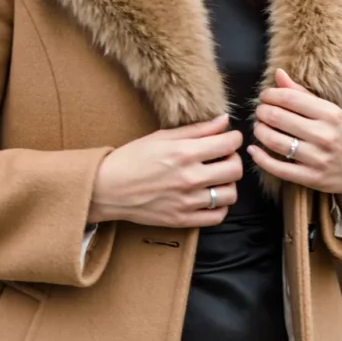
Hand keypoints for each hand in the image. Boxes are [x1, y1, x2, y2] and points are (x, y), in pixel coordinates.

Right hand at [88, 112, 242, 227]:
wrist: (107, 189)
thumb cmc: (131, 159)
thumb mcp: (162, 137)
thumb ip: (196, 130)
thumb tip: (224, 121)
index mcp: (184, 153)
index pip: (228, 144)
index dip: (234, 138)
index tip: (229, 138)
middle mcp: (189, 178)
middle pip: (235, 169)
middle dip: (233, 159)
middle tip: (223, 158)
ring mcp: (187, 201)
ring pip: (230, 194)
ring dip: (227, 184)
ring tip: (215, 179)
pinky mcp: (182, 219)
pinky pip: (217, 216)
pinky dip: (219, 207)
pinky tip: (209, 197)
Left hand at [247, 68, 341, 226]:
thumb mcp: (330, 111)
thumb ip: (302, 93)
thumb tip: (278, 74)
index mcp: (330, 114)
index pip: (290, 99)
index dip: (270, 95)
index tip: (265, 96)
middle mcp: (324, 135)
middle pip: (278, 118)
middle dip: (262, 112)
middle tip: (260, 112)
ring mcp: (317, 158)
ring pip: (275, 142)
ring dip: (259, 132)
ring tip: (258, 127)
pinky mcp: (311, 178)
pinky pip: (278, 168)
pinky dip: (260, 158)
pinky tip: (253, 150)